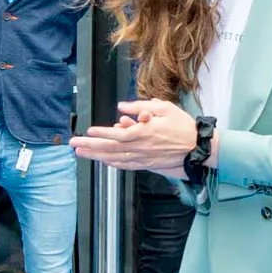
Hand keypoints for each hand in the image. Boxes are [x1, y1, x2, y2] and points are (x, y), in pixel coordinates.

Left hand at [71, 101, 201, 175]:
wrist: (197, 147)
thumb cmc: (182, 126)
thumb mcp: (164, 108)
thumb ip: (140, 107)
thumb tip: (121, 107)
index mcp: (144, 133)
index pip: (117, 134)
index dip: (101, 133)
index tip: (88, 131)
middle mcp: (141, 148)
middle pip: (110, 148)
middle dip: (90, 146)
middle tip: (74, 144)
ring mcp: (143, 158)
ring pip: (114, 159)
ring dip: (96, 156)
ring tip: (81, 153)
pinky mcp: (146, 165)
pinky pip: (125, 166)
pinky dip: (111, 164)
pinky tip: (102, 161)